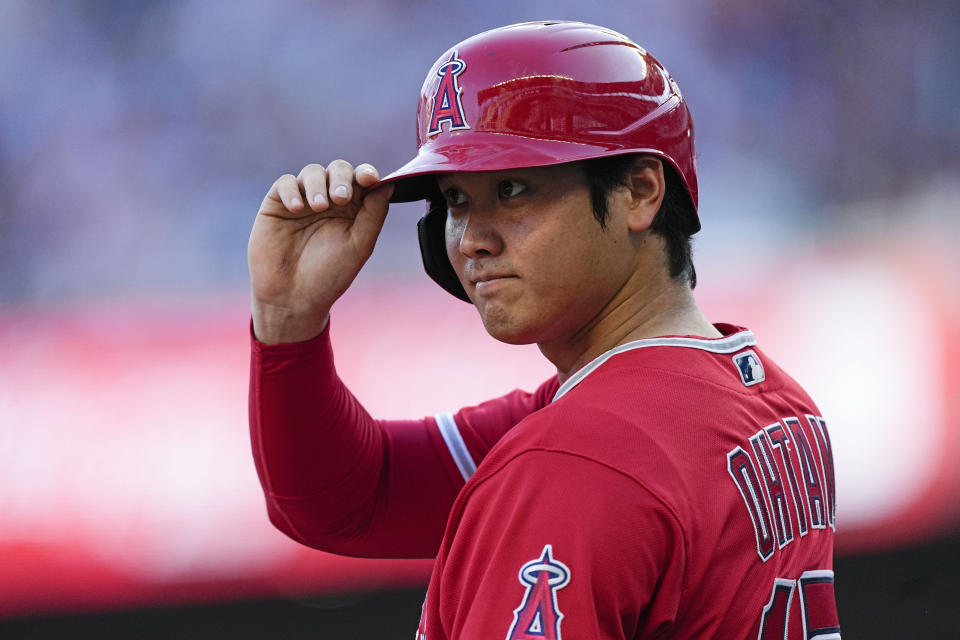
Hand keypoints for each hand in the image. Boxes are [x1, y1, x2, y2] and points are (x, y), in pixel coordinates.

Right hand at [248, 161, 392, 343]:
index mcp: (353, 209)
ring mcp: (303, 200)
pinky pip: (285, 183)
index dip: (366, 173)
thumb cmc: (329, 275)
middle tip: (341, 198)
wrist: (292, 298)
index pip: (362, 180)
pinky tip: (297, 208)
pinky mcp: (277, 204)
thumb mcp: (359, 246)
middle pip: (338, 170)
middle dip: (342, 178)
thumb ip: (374, 214)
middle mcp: (329, 200)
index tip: (369, 178)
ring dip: (318, 184)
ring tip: (318, 206)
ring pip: (313, 172)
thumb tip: (388, 184)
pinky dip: (293, 190)